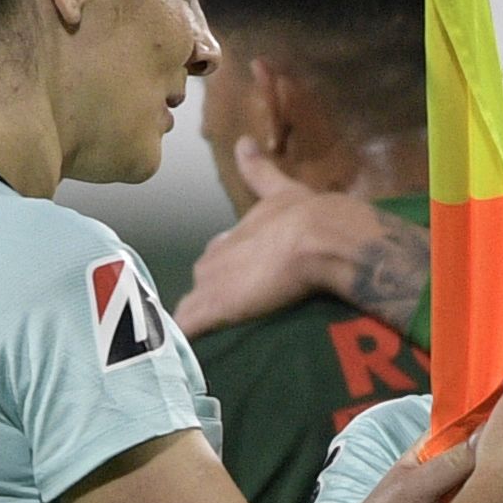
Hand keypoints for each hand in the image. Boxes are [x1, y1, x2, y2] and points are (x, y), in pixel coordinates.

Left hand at [173, 141, 389, 337]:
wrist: (320, 236)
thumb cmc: (310, 216)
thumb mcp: (283, 190)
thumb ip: (260, 170)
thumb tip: (242, 142)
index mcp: (231, 237)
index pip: (215, 257)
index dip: (223, 271)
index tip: (232, 281)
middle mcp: (213, 259)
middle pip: (204, 285)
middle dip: (214, 299)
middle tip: (236, 315)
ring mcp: (210, 286)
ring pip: (192, 310)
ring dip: (200, 324)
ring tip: (209, 343)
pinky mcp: (212, 310)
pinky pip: (187, 332)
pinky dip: (183, 344)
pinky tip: (182, 360)